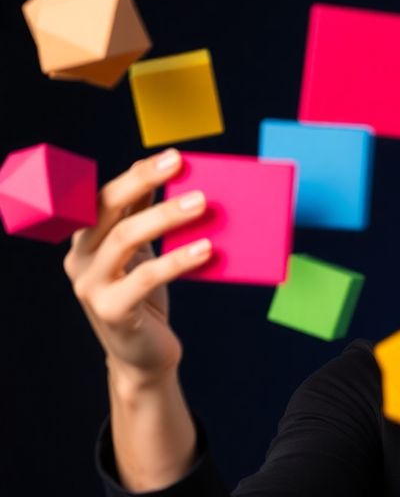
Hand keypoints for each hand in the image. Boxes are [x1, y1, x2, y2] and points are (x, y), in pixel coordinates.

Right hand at [63, 148, 210, 386]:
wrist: (144, 357)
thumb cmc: (145, 299)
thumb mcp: (142, 256)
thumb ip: (144, 220)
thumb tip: (172, 178)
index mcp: (86, 239)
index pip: (105, 196)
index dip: (137, 175)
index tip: (173, 157)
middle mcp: (79, 258)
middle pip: (107, 209)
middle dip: (143, 182)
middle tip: (181, 165)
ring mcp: (91, 285)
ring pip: (125, 238)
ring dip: (165, 216)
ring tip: (202, 202)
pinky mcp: (112, 310)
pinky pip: (146, 278)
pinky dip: (177, 260)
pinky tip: (206, 249)